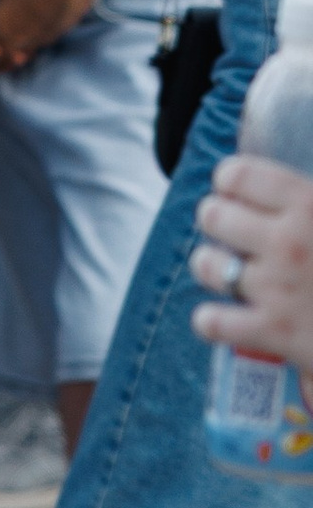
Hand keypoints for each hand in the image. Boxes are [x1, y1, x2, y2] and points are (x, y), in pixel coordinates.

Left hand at [194, 154, 312, 371]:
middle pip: (212, 215)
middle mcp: (287, 241)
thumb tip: (297, 196)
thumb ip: (311, 200)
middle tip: (233, 233)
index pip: (236, 174)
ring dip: (210, 266)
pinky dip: (212, 321)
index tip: (237, 192)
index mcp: (311, 203)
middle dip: (219, 222)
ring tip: (224, 270)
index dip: (231, 182)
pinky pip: (212, 322)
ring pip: (205, 264)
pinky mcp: (276, 333)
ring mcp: (277, 288)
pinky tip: (223, 318)